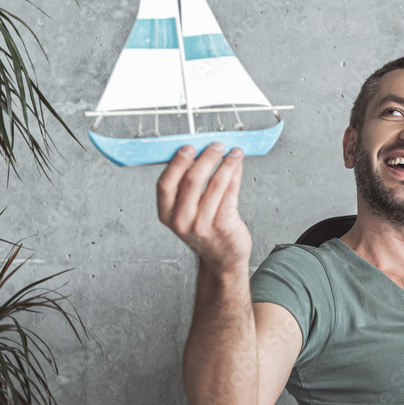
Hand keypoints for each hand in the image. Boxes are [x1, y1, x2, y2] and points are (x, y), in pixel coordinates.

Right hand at [156, 143, 251, 271]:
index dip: (177, 162)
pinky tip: (237, 166)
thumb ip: (186, 187)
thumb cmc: (204, 231)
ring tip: (233, 153)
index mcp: (167, 214)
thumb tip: (198, 152)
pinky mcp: (223, 225)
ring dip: (226, 163)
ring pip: (215, 184)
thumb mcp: (185, 212)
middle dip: (206, 157)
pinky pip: (230, 192)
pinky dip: (235, 174)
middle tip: (216, 145)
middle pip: (192, 180)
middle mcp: (181, 220)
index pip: (165, 183)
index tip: (188, 147)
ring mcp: (202, 224)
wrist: (222, 259)